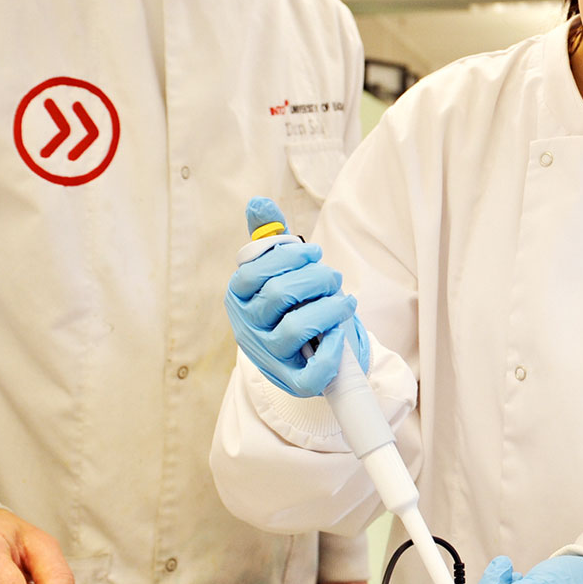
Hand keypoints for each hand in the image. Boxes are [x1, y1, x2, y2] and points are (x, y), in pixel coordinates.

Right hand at [225, 198, 371, 397]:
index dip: (289, 257)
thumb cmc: (290, 301)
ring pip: (296, 328)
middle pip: (280, 294)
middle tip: (332, 278)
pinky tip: (342, 332)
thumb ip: (269, 236)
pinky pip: (311, 373)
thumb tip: (259, 202)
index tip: (313, 253)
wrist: (301, 350)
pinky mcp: (292, 380)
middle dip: (316, 279)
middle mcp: (248, 327)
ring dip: (329, 309)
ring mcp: (269, 356)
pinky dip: (331, 351)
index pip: (254, 271)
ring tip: (343, 302)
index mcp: (239, 297)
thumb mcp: (276, 268)